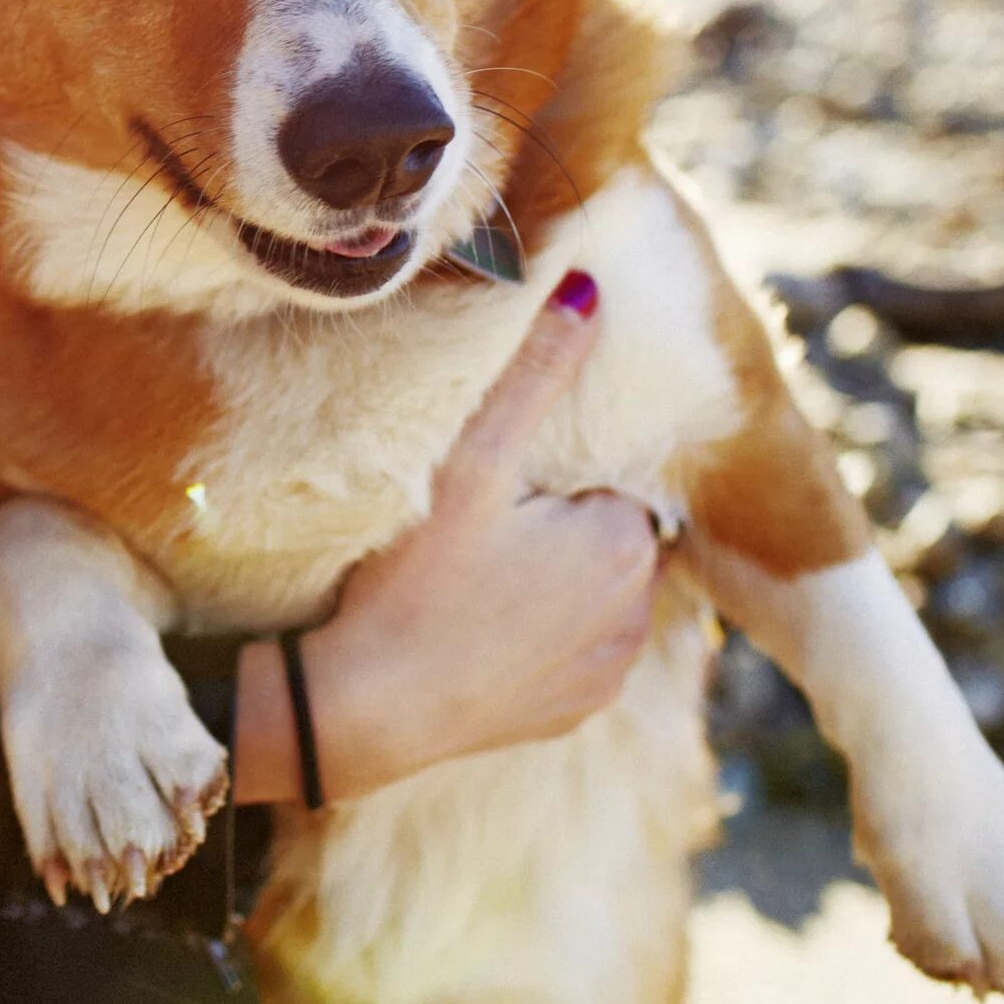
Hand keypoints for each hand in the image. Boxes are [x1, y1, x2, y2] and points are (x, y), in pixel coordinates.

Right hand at [233, 272, 660, 804]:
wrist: (365, 710)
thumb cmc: (416, 579)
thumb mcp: (473, 463)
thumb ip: (536, 373)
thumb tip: (591, 290)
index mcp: (628, 542)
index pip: (612, 479)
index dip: (555, 476)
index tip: (500, 484)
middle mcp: (638, 613)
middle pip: (607, 533)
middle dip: (562, 522)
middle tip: (481, 522)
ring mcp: (606, 671)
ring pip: (594, 594)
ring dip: (556, 579)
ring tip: (476, 573)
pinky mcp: (572, 713)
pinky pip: (573, 651)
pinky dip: (540, 635)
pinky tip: (480, 625)